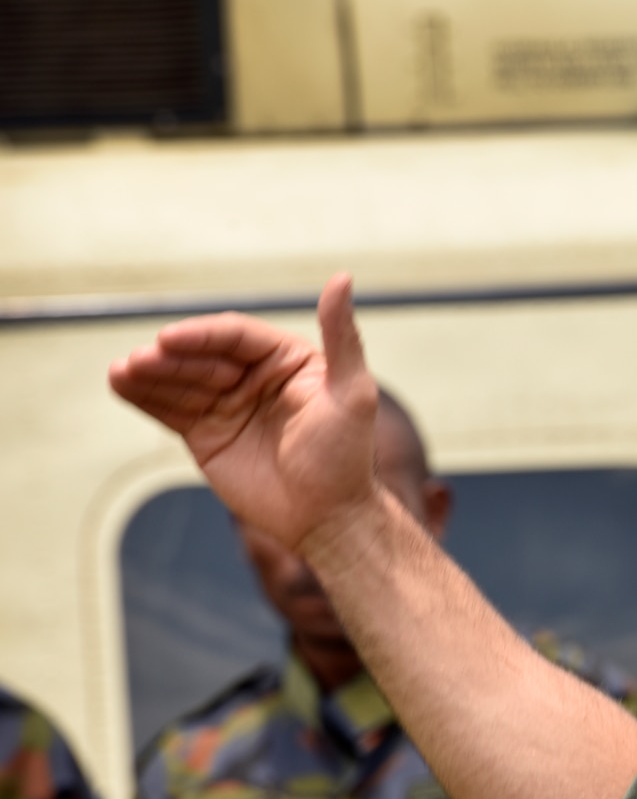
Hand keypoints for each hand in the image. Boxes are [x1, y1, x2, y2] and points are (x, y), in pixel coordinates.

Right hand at [108, 274, 380, 553]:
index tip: (170, 339)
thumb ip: (343, 337)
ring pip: (181, 381)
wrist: (328, 519)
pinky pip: (169, 409)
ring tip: (122, 372)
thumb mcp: (353, 394)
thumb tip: (342, 278)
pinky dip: (144, 396)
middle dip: (170, 358)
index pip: (237, 337)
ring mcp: (226, 404)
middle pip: (203, 357)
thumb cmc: (346, 457)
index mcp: (287, 360)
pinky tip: (120, 384)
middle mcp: (253, 376)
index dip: (202, 336)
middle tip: (141, 360)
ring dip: (150, 374)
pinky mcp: (205, 433)